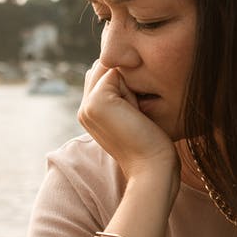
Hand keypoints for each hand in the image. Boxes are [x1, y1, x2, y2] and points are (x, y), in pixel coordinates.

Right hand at [78, 60, 177, 184]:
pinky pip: (116, 72)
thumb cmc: (152, 145)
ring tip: (135, 113)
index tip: (137, 114)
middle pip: (104, 69)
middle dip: (126, 81)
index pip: (103, 76)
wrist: (152, 168)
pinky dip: (132, 88)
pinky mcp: (96, 101)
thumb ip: (123, 95)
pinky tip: (135, 112)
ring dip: (129, 84)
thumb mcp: (134, 116)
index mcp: (90, 114)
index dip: (126, 84)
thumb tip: (125, 69)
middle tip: (136, 114)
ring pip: (110, 69)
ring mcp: (87, 106)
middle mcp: (84, 109)